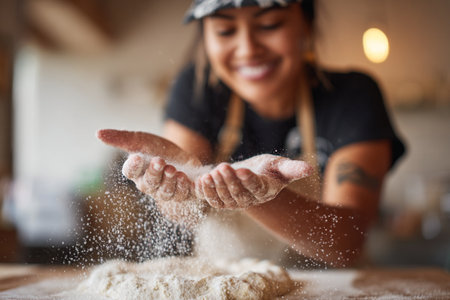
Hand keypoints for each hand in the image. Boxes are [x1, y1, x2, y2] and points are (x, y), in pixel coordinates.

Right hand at [97, 129, 201, 201]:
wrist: (184, 161)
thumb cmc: (158, 151)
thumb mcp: (142, 140)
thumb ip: (122, 139)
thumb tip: (98, 133)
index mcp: (138, 173)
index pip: (131, 172)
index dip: (133, 166)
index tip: (138, 157)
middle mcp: (151, 185)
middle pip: (149, 184)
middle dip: (155, 173)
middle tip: (161, 161)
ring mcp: (168, 192)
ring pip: (167, 192)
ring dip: (171, 181)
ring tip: (175, 170)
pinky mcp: (186, 194)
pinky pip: (189, 194)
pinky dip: (193, 187)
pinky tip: (196, 178)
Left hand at [196, 154, 311, 208]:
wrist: (250, 175)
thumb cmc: (267, 168)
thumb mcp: (279, 165)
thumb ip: (292, 168)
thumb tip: (310, 169)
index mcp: (265, 191)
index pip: (257, 187)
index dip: (249, 180)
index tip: (242, 169)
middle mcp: (250, 200)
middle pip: (239, 193)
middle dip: (230, 181)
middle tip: (222, 167)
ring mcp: (235, 203)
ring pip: (225, 197)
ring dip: (217, 186)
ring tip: (211, 173)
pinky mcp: (222, 202)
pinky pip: (213, 200)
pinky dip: (206, 191)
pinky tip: (202, 180)